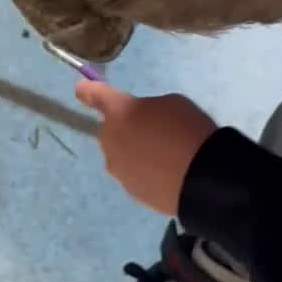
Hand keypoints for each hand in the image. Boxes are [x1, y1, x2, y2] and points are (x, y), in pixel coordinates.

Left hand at [75, 80, 217, 214]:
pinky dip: (145, 173)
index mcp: (119, 112)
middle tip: (155, 132)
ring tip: (166, 157)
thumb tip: (141, 121)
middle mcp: (111, 140)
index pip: (96, 96)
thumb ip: (147, 109)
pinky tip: (167, 174)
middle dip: (126, 129)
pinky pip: (134, 175)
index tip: (80, 89)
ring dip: (136, 153)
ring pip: (122, 155)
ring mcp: (118, 170)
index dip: (89, 91)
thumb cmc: (187, 130)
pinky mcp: (130, 192)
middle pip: (112, 131)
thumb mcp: (172, 104)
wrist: (201, 178)